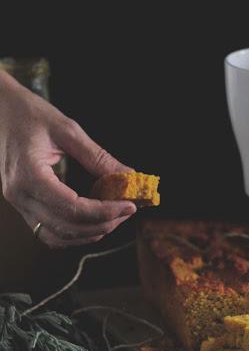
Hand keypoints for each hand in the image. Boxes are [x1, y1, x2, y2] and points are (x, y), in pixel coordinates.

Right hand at [0, 72, 135, 247]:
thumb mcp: (67, 129)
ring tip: (114, 216)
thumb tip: (128, 176)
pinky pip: (47, 232)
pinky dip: (73, 233)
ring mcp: (18, 203)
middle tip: (128, 210)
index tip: (129, 205)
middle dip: (103, 223)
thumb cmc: (28, 113)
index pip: (72, 207)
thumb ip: (97, 156)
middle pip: (66, 227)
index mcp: (28, 175)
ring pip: (56, 236)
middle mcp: (19, 195)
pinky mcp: (21, 204)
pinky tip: (92, 221)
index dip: (105, 211)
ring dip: (89, 232)